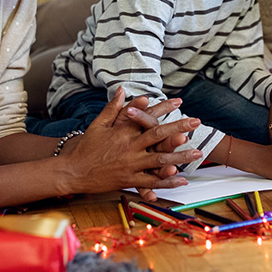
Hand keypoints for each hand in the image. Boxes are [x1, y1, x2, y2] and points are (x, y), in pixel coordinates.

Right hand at [64, 88, 202, 198]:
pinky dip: (167, 182)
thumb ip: (113, 107)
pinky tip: (181, 180)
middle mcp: (130, 147)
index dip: (164, 108)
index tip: (179, 102)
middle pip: (159, 135)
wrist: (73, 171)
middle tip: (196, 122)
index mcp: (123, 131)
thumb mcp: (98, 124)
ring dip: (181, 156)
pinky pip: (152, 181)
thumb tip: (122, 89)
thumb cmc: (86, 147)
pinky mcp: (129, 180)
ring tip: (198, 152)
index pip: (147, 116)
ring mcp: (131, 165)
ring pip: (160, 160)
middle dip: (179, 127)